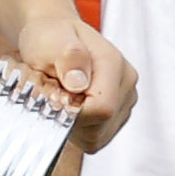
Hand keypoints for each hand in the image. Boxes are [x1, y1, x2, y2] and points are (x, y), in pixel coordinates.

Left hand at [9, 18, 137, 153]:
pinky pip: (95, 138)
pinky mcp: (116, 115)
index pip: (102, 108)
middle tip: (53, 95)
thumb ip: (67, 58)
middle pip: (99, 127)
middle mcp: (125, 83)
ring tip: (61, 99)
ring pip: (96, 137)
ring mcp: (124, 100)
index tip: (53, 99)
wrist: (54, 38)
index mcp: (113, 63)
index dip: (73, 112)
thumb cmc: (50, 37)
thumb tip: (78, 82)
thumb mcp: (49, 40)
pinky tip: (68, 108)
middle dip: (69, 119)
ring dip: (72, 125)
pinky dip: (77, 129)